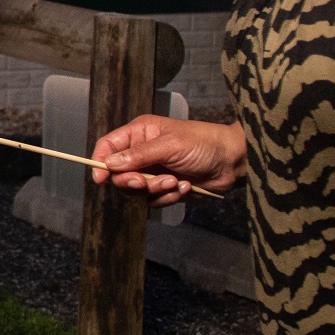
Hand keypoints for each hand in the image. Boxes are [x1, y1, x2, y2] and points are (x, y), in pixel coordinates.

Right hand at [91, 116, 245, 205]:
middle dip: (133, 181)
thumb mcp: (169, 145)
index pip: (108, 146)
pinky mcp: (166, 186)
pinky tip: (185, 186)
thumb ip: (138, 155)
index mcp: (140, 133)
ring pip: (137, 190)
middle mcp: (143, 152)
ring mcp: (154, 170)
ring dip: (155, 190)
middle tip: (145, 183)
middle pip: (120, 174)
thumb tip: (109, 164)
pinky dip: (169, 197)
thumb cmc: (204, 144)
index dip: (100, 162)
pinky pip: (155, 200)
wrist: (234, 161)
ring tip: (176, 182)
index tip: (100, 179)